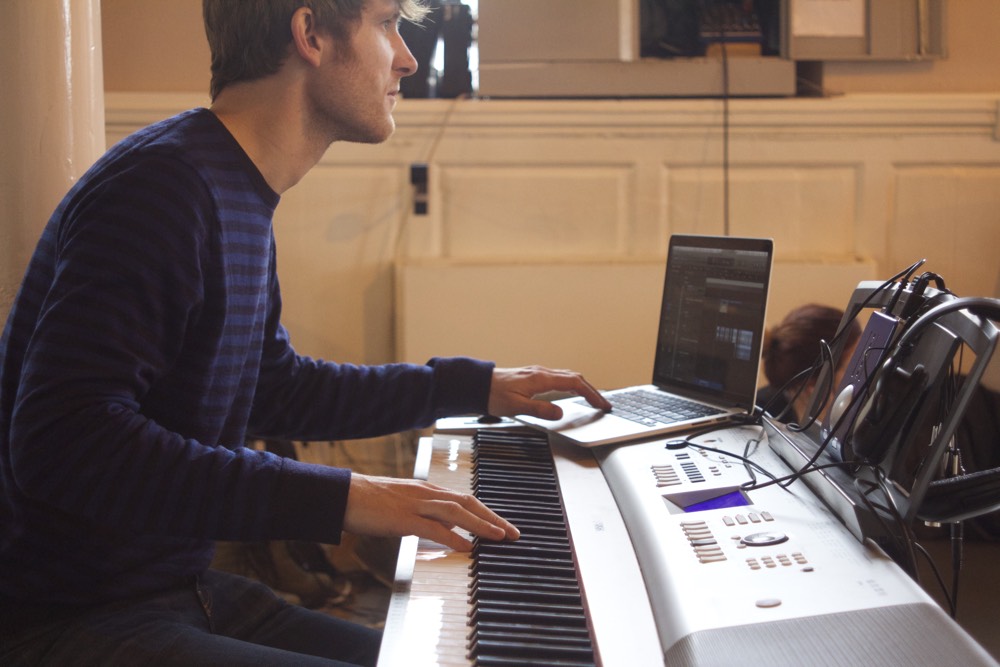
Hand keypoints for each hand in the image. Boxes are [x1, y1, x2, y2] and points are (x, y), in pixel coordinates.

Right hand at [343, 473, 519, 551]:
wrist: (345, 495)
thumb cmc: (372, 502)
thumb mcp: (406, 505)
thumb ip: (428, 515)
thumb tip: (450, 529)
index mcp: (428, 491)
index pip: (466, 500)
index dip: (488, 513)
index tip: (505, 526)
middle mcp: (427, 494)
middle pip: (469, 503)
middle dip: (494, 518)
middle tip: (514, 533)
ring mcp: (416, 504)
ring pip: (457, 512)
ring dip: (482, 525)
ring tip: (500, 537)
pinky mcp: (403, 518)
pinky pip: (433, 527)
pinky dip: (453, 537)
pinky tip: (467, 547)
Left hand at [487, 365, 611, 420]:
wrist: (478, 385)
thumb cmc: (493, 395)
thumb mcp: (516, 407)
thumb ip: (539, 410)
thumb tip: (560, 413)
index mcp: (540, 379)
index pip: (574, 383)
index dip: (590, 393)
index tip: (601, 404)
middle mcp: (541, 373)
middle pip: (574, 377)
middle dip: (591, 390)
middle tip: (603, 404)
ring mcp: (537, 373)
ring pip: (567, 376)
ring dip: (582, 386)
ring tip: (592, 399)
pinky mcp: (533, 376)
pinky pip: (559, 377)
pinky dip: (572, 385)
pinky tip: (572, 392)